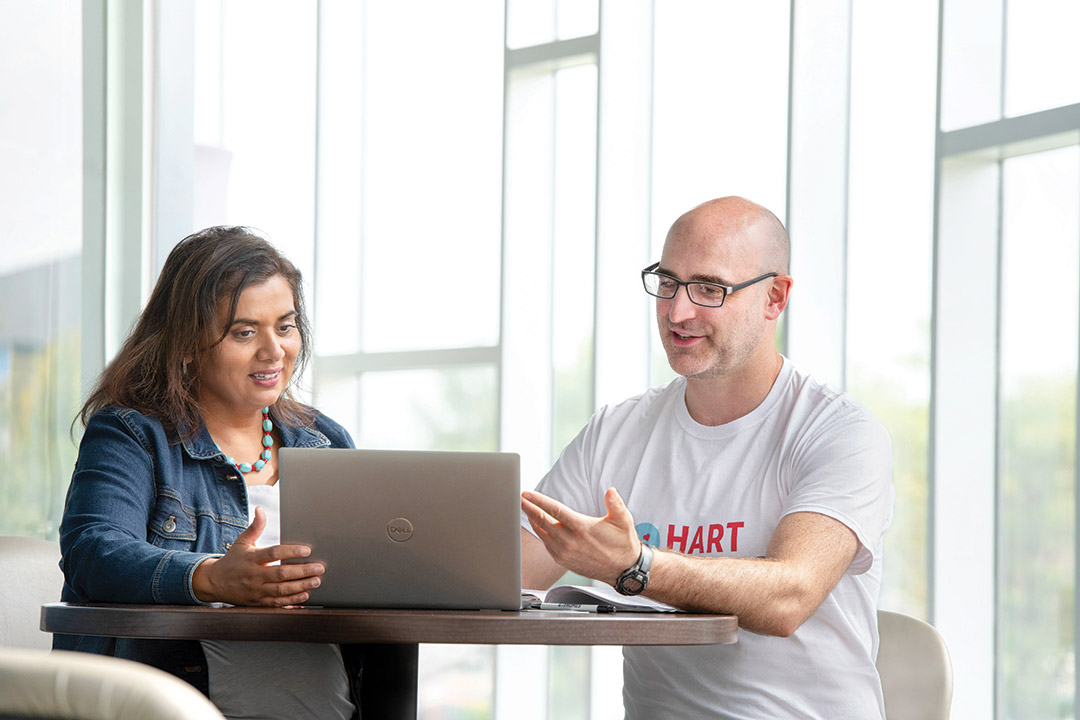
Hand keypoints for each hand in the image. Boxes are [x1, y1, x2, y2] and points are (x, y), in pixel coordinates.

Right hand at [192, 506, 324, 606]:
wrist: (214, 583)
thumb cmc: (233, 560)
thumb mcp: (242, 542)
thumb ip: (255, 527)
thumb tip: (260, 509)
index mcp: (252, 558)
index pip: (273, 553)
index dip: (290, 551)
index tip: (307, 550)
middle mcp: (254, 575)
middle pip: (281, 574)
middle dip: (302, 571)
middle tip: (319, 568)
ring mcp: (256, 590)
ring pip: (281, 590)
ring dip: (300, 587)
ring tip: (316, 582)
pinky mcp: (257, 602)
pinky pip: (276, 603)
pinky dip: (291, 601)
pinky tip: (304, 596)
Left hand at [521, 487, 640, 585]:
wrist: (623, 570)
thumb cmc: (623, 543)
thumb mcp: (623, 521)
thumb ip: (616, 504)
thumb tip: (610, 491)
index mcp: (582, 528)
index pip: (555, 511)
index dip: (538, 501)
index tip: (527, 494)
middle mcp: (570, 541)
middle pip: (542, 522)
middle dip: (529, 509)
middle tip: (520, 498)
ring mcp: (565, 553)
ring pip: (542, 534)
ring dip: (532, 521)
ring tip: (526, 509)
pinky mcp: (564, 561)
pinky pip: (547, 545)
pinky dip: (540, 534)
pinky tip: (538, 526)